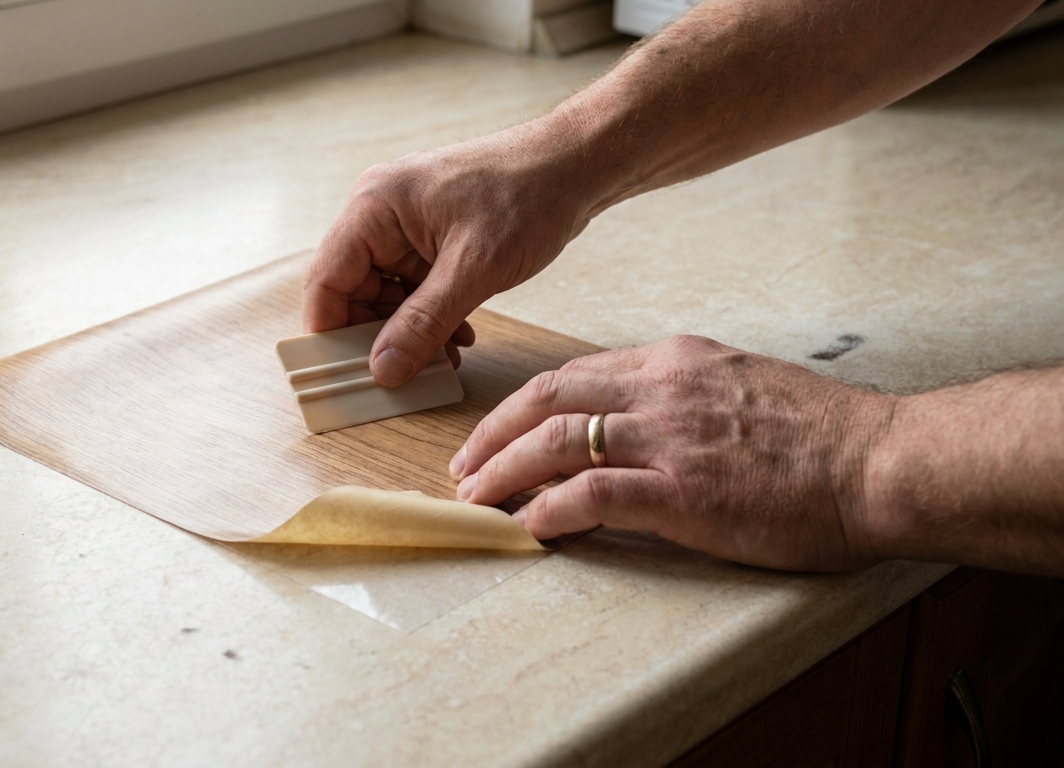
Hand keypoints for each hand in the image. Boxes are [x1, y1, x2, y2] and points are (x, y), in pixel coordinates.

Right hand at [303, 119, 597, 384]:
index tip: (347, 376)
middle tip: (408, 374)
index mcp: (374, 207)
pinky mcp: (429, 238)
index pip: (326, 281)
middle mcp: (379, 214)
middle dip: (379, 337)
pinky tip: (460, 333)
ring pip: (385, 295)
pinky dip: (430, 316)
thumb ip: (423, 322)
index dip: (331, 332)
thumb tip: (383, 369)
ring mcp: (405, 226)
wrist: (575, 165)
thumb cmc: (528, 195)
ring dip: (410, 331)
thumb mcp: (474, 268)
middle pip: (352, 292)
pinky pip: (412, 288)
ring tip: (446, 356)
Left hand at [450, 335, 897, 571]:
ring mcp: (669, 438)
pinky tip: (528, 526)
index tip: (500, 429)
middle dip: (493, 431)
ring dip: (504, 470)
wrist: (881, 461)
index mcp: (675, 360)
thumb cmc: (823, 433)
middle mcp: (661, 389)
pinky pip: (590, 496)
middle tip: (464, 464)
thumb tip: (638, 418)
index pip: (576, 373)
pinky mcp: (681, 492)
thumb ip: (683, 394)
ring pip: (556, 441)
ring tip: (477, 497)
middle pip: (548, 398)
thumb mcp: (740, 384)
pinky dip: (548, 510)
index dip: (526, 404)